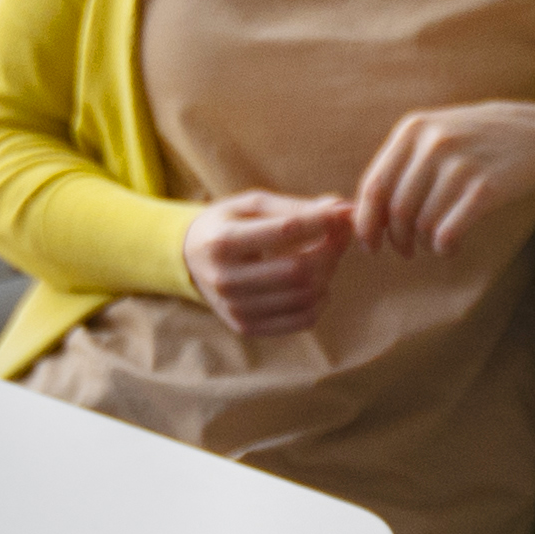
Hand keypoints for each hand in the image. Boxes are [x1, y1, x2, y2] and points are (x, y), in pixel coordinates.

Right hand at [181, 190, 351, 335]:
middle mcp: (224, 279)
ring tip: (327, 257)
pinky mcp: (246, 327)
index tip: (345, 213)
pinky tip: (316, 283)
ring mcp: (234, 309)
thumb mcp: (252, 206)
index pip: (286, 230)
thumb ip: (296, 207)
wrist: (189, 259)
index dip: (323, 220)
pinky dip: (320, 301)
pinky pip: (302, 320)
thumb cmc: (228, 224)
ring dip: (328, 275)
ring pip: (304, 297)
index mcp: (222, 241)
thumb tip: (342, 209)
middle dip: (330, 250)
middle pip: (299, 269)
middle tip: (341, 236)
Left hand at [343, 99, 534, 262]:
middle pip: (396, 209)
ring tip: (435, 243)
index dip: (367, 222)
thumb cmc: (480, 140)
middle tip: (404, 251)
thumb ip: (402, 163)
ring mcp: (459, 165)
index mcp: (413, 129)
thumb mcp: (437, 133)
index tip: (370, 244)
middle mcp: (432, 143)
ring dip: (423, 244)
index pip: (374, 185)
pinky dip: (443, 247)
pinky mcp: (485, 188)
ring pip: (422, 224)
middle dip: (396, 239)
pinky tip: (450, 247)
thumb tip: (364, 211)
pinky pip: (448, 231)